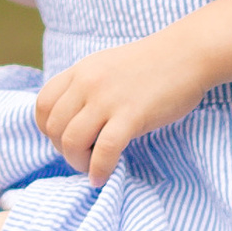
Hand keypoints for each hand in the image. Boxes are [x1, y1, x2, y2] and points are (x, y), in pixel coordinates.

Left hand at [35, 30, 209, 183]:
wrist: (188, 53)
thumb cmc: (152, 64)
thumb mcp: (107, 66)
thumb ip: (87, 87)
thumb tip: (73, 119)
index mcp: (80, 71)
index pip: (42, 105)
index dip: (47, 130)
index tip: (64, 139)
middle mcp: (88, 83)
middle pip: (54, 128)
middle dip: (63, 150)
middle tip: (82, 157)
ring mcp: (108, 99)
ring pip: (72, 141)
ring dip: (77, 162)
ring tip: (91, 168)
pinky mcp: (132, 115)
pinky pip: (104, 150)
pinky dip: (99, 169)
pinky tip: (102, 177)